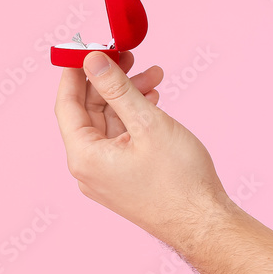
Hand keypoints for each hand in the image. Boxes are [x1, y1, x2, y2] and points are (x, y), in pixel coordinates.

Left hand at [54, 50, 226, 244]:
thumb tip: (92, 59)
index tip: (87, 48)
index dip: (75, 73)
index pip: (66, 104)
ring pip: (108, 123)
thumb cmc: (180, 180)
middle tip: (128, 56)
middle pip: (88, 112)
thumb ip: (117, 88)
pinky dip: (134, 117)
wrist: (205, 225)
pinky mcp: (122, 178)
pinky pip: (120, 139)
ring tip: (154, 75)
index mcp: (84, 157)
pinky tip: (154, 99)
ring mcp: (105, 175)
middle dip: (110, 81)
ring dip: (128, 97)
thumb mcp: (147, 123)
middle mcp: (87, 168)